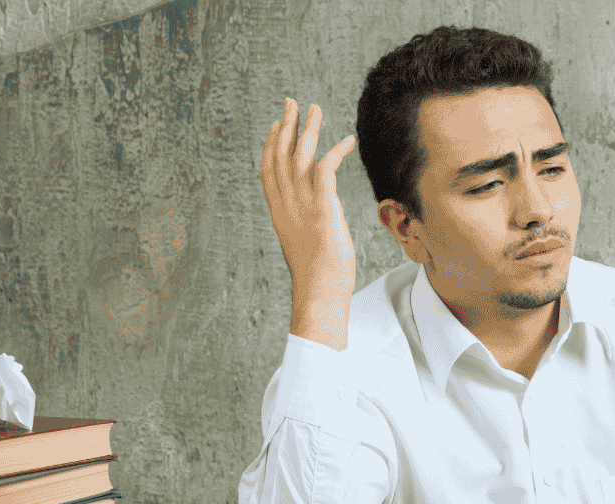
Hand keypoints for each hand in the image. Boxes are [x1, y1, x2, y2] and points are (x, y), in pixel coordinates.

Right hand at [260, 98, 357, 345]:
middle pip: (279, 154)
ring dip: (307, 128)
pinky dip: (335, 150)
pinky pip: (325, 167)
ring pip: (299, 154)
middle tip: (290, 102)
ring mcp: (302, 203)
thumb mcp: (304, 244)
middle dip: (284, 125)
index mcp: (278, 211)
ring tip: (315, 108)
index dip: (270, 145)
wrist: (320, 290)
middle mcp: (285, 203)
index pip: (268, 170)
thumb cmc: (318, 275)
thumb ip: (304, 224)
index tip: (275, 125)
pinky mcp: (322, 205)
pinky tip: (346, 140)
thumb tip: (313, 221)